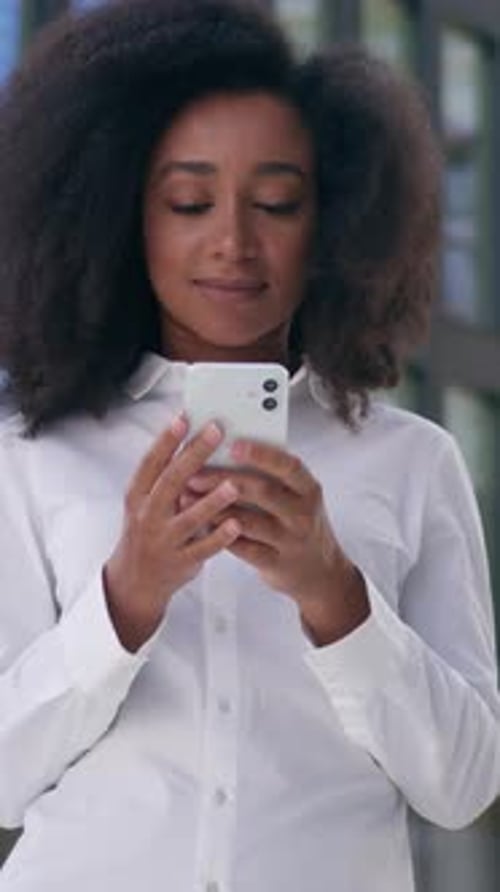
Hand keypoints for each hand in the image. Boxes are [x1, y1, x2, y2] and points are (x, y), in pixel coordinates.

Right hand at [103, 415, 240, 650]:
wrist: (134, 581)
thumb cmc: (146, 532)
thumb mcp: (145, 502)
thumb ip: (165, 477)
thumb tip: (192, 440)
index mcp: (138, 495)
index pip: (151, 462)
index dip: (167, 439)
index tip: (184, 417)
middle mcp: (148, 515)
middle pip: (172, 481)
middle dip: (194, 454)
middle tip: (216, 432)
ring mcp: (164, 540)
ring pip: (189, 518)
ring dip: (212, 501)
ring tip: (233, 484)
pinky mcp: (180, 562)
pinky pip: (203, 549)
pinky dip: (219, 537)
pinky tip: (236, 525)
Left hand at [184, 438, 369, 645]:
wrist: (319, 572)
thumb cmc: (297, 522)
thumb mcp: (297, 497)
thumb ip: (271, 477)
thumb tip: (224, 449)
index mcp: (309, 489)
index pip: (289, 466)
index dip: (262, 454)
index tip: (232, 444)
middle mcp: (303, 514)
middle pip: (263, 491)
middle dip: (224, 481)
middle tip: (194, 475)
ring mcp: (291, 542)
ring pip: (249, 522)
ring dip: (215, 509)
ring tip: (188, 498)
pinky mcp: (276, 564)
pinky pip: (243, 548)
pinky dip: (219, 535)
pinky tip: (199, 525)